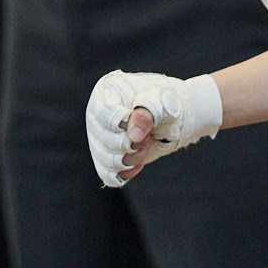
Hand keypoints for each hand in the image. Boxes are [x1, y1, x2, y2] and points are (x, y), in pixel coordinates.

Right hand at [86, 70, 222, 187]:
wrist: (172, 118)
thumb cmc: (166, 102)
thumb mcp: (162, 100)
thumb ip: (147, 113)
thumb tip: (132, 137)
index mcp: (106, 93)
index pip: (106, 115)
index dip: (127, 124)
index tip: (146, 122)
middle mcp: (95, 115)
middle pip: (105, 141)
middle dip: (132, 144)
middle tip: (148, 135)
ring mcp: (98, 137)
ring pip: (105, 161)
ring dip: (131, 159)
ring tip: (145, 146)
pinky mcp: (105, 156)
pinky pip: (108, 175)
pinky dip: (126, 172)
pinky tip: (139, 161)